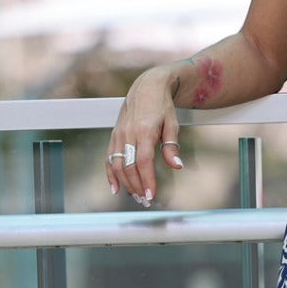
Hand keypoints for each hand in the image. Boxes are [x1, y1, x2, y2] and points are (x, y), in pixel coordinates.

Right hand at [106, 65, 185, 204]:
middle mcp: (128, 133)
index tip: (151, 195)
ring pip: (117, 164)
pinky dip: (110, 174)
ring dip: (125, 183)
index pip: (144, 161)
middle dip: (137, 186)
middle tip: (145, 200)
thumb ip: (172, 146)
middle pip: (129, 166)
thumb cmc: (162, 106)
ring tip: (135, 196)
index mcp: (145, 131)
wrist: (146, 86)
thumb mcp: (172, 124)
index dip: (147, 180)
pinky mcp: (114, 135)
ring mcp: (119, 134)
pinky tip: (115, 188)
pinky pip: (109, 158)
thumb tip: (177, 166)